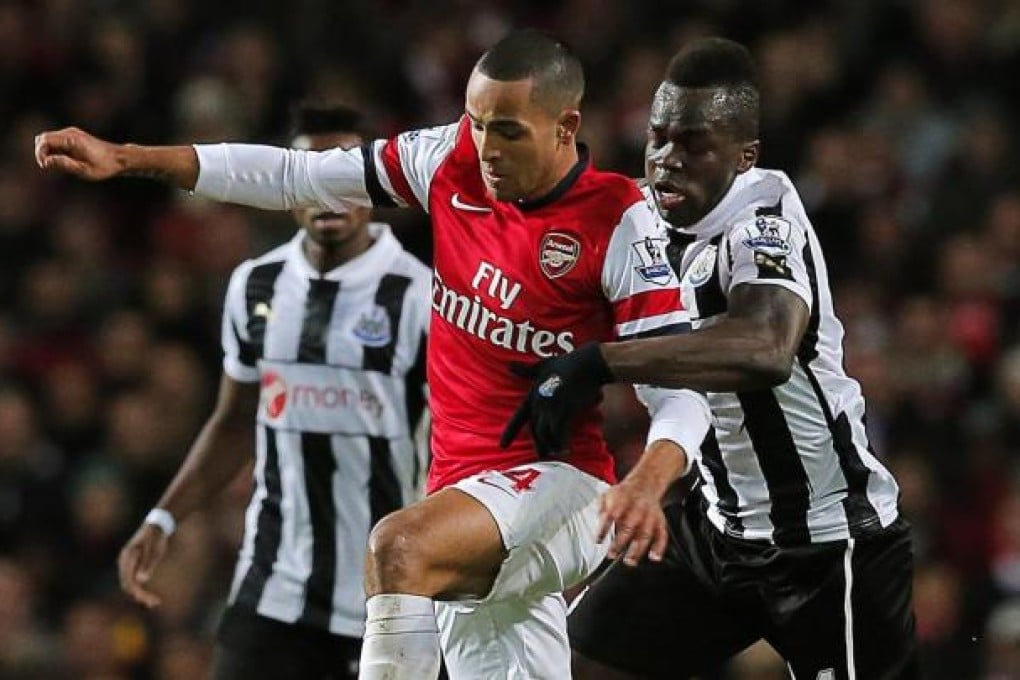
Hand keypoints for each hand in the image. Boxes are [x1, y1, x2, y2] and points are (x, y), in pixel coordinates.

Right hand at [35, 127, 122, 180]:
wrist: (119, 158)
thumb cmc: (104, 166)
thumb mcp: (84, 170)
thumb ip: (65, 165)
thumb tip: (46, 162)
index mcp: (71, 139)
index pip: (44, 140)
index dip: (40, 153)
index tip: (45, 166)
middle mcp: (70, 133)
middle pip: (43, 139)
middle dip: (41, 152)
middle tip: (48, 167)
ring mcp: (72, 134)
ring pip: (49, 140)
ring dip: (47, 152)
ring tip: (56, 166)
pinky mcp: (74, 137)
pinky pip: (57, 142)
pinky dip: (54, 151)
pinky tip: (63, 162)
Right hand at [117, 523, 169, 607]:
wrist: (158, 525)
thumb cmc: (156, 536)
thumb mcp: (154, 549)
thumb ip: (147, 564)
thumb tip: (141, 581)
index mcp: (127, 559)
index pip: (128, 581)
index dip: (138, 592)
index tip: (149, 599)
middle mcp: (124, 564)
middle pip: (128, 585)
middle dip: (140, 596)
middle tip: (155, 603)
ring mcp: (128, 565)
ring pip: (131, 585)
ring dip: (141, 595)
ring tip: (155, 602)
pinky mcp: (134, 567)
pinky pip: (135, 582)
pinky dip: (142, 590)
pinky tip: (151, 596)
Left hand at [500, 342, 612, 457]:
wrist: (587, 364)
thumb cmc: (567, 363)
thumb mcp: (542, 365)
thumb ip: (526, 371)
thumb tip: (508, 365)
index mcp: (533, 394)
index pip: (518, 417)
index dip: (510, 432)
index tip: (502, 446)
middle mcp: (539, 403)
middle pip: (535, 430)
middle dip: (538, 444)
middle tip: (542, 455)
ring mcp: (551, 408)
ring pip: (545, 434)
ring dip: (550, 445)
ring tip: (555, 453)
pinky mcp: (565, 411)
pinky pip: (559, 433)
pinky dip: (561, 442)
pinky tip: (566, 449)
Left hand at [597, 478, 669, 565]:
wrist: (645, 485)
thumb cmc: (623, 495)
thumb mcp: (608, 494)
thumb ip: (601, 508)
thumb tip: (597, 521)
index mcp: (622, 500)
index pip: (611, 515)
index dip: (604, 528)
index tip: (598, 541)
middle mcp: (637, 508)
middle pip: (629, 526)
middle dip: (620, 542)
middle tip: (612, 554)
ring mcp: (650, 515)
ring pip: (645, 533)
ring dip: (637, 549)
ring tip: (629, 561)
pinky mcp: (660, 521)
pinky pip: (662, 535)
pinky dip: (659, 547)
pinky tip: (654, 557)